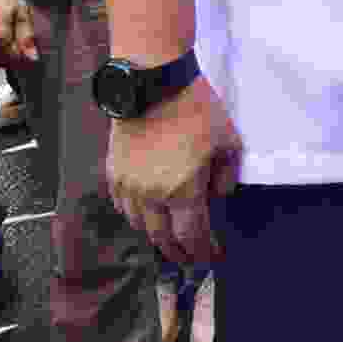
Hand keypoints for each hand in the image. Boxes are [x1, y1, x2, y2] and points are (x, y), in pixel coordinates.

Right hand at [106, 75, 241, 267]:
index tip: (213, 256)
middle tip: (192, 256)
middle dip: (179, 252)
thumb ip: (226, 176)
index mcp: (182, 191)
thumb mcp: (229, 142)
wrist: (153, 85)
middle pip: (162, 239)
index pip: (192, 236)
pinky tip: (149, 215)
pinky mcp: (113, 173)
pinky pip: (124, 207)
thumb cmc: (196, 110)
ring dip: (157, 236)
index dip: (203, 251)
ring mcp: (128, 186)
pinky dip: (138, 217)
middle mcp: (151, 196)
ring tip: (172, 238)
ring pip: (140, 226)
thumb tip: (217, 197)